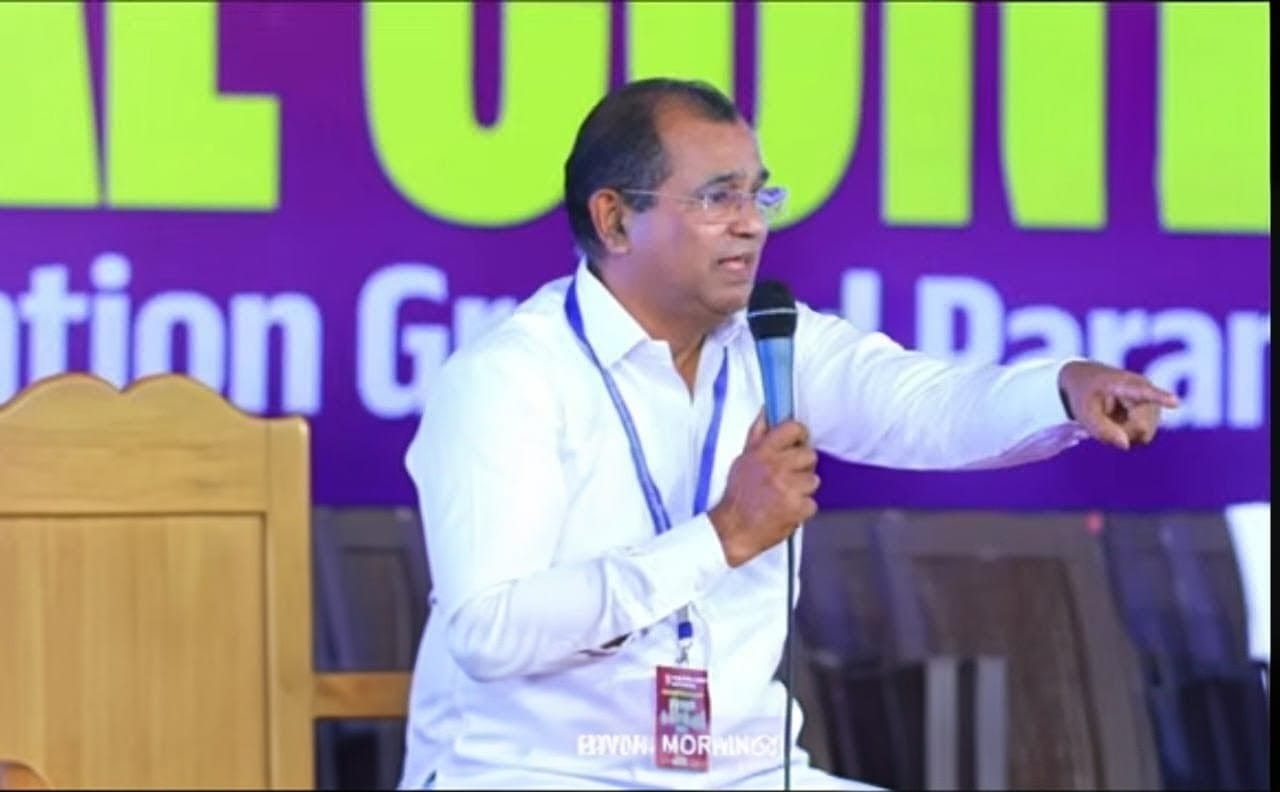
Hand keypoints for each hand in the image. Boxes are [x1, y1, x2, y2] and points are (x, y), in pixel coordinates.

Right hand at [709, 414, 818, 566]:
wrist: (733, 529)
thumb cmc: (738, 496)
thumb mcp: (743, 460)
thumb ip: (757, 436)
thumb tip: (766, 412)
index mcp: (763, 452)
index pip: (793, 429)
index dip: (800, 436)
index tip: (798, 443)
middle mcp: (776, 467)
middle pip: (810, 455)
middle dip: (802, 467)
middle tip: (789, 477)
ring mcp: (788, 488)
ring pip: (813, 480)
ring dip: (803, 490)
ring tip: (785, 496)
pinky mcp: (797, 508)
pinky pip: (812, 503)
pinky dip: (802, 509)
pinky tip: (787, 510)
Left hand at [1058, 361, 1179, 449]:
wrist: (1087, 379)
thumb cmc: (1085, 394)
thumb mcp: (1083, 412)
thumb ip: (1101, 430)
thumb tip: (1126, 445)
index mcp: (1125, 383)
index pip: (1144, 392)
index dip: (1161, 398)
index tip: (1175, 402)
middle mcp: (1146, 389)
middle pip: (1140, 428)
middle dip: (1121, 432)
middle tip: (1104, 417)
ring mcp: (1153, 402)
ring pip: (1143, 435)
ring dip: (1124, 433)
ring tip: (1111, 415)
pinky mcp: (1154, 413)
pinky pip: (1143, 437)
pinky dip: (1128, 434)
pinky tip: (1120, 420)